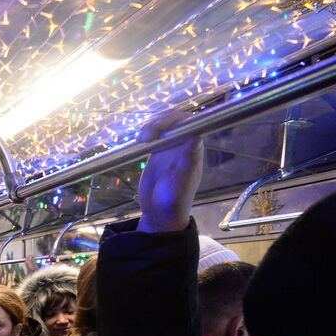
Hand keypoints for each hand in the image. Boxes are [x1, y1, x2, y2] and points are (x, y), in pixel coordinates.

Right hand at [136, 109, 204, 233]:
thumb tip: (197, 136)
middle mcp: (183, 145)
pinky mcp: (157, 151)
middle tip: (145, 136)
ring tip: (140, 140)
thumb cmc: (174, 201)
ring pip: (163, 126)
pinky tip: (138, 141)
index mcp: (193, 150)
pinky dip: (145, 133)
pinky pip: (154, 134)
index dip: (175, 120)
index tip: (160, 127)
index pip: (189, 124)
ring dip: (150, 126)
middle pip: (174, 121)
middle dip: (159, 122)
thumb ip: (188, 160)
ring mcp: (170, 148)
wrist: (160, 214)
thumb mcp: (181, 182)